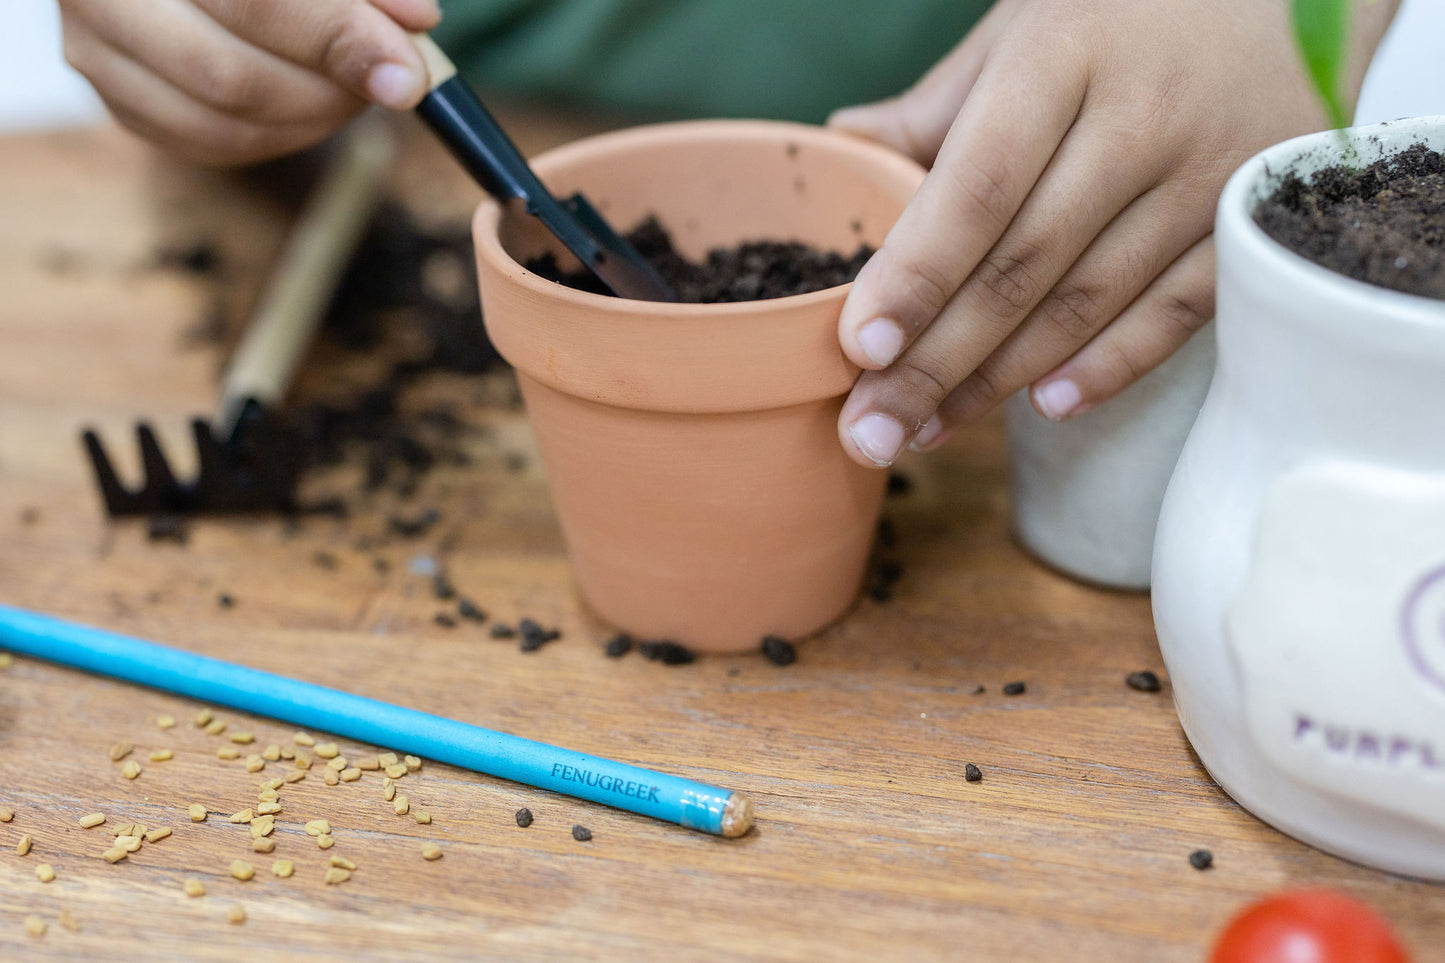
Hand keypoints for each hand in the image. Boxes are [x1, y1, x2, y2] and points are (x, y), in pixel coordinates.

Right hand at [59, 0, 440, 165]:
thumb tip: (418, 22)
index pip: (254, 2)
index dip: (339, 39)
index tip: (411, 72)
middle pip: (229, 76)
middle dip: (332, 93)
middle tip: (396, 83)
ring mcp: (94, 47)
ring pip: (220, 125)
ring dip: (314, 121)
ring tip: (360, 88)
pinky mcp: (116, 94)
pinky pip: (209, 144)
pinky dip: (281, 135)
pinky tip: (318, 103)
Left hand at [828, 0, 1397, 466]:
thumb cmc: (1134, 9)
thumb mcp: (1031, 24)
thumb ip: (940, 101)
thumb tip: (843, 143)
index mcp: (1063, 58)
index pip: (977, 186)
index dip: (916, 274)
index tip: (859, 347)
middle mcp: (1139, 120)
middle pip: (1022, 265)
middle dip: (935, 361)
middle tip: (869, 430)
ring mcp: (1206, 176)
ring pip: (1087, 302)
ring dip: (999, 380)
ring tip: (925, 428)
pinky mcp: (1255, 220)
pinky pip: (1178, 313)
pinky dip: (1111, 365)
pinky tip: (1045, 407)